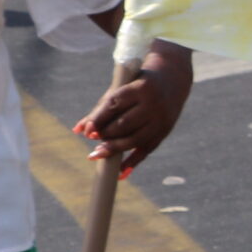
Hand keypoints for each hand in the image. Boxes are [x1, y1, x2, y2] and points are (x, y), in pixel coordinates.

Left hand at [72, 44, 192, 173]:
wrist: (173, 79)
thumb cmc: (138, 84)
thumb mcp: (121, 89)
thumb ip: (100, 109)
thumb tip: (78, 130)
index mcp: (140, 89)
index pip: (115, 106)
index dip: (99, 120)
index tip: (87, 131)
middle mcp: (153, 105)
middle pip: (125, 125)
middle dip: (106, 134)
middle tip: (93, 138)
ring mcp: (160, 120)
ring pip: (134, 140)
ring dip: (114, 148)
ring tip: (97, 153)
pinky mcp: (164, 132)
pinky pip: (146, 150)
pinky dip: (132, 162)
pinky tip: (119, 172)